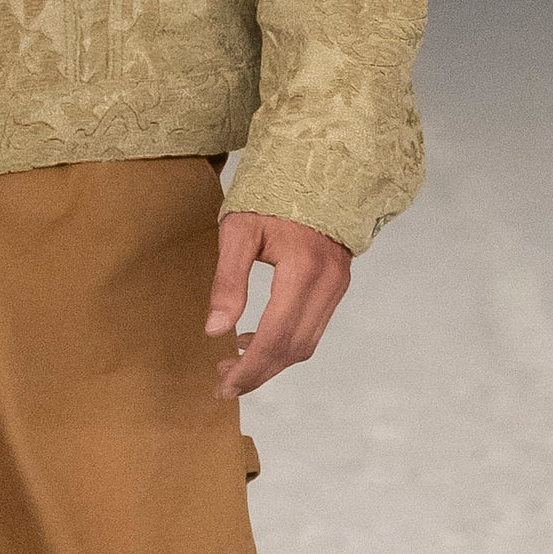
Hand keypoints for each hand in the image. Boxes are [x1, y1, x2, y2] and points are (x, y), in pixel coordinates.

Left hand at [206, 211, 351, 398]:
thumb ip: (228, 281)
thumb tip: (215, 330)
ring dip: (271, 362)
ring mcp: (337, 285)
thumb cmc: (271, 194)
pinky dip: (285, 343)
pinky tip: (254, 339)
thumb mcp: (238, 231)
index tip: (223, 385)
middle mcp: (327, 282)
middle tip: (224, 383)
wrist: (316, 167)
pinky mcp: (337, 284)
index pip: (275, 336)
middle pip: (293, 348)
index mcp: (302, 269)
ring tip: (233, 363)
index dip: (249, 368)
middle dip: (258, 373)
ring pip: (306, 343)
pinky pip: (313, 327)